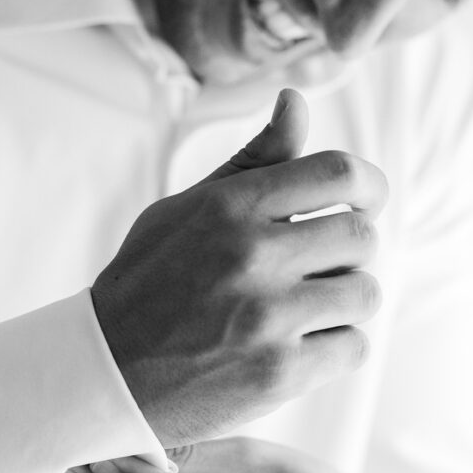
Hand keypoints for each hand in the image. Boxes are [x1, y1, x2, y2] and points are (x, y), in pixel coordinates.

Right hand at [91, 89, 386, 447]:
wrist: (103, 371)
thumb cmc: (146, 283)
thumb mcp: (183, 210)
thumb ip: (251, 162)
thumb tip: (296, 100)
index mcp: (228, 208)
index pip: (339, 173)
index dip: (368, 187)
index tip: (363, 203)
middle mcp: (250, 255)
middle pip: (361, 237)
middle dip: (347, 253)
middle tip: (315, 268)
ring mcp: (267, 317)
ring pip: (364, 294)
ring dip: (342, 302)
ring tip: (302, 310)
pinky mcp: (278, 372)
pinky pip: (353, 347)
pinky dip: (333, 349)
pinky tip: (294, 347)